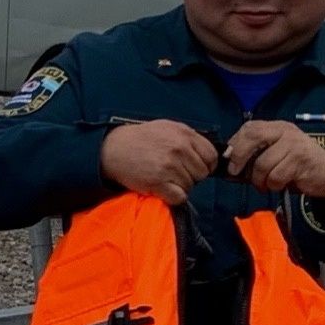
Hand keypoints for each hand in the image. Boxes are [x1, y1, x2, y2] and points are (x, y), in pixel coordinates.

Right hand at [99, 120, 218, 205]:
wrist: (114, 149)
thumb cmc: (140, 139)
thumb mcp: (167, 128)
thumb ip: (188, 137)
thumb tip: (207, 154)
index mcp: (184, 134)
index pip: (211, 156)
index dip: (205, 165)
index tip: (194, 167)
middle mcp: (179, 149)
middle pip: (202, 174)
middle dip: (191, 176)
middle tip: (174, 173)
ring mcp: (169, 166)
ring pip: (190, 186)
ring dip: (179, 186)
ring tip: (164, 178)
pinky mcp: (158, 182)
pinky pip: (179, 197)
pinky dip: (173, 196)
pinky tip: (162, 188)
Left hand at [222, 120, 324, 204]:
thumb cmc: (297, 168)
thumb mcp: (275, 156)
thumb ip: (254, 157)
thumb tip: (228, 166)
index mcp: (277, 127)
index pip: (249, 127)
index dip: (235, 144)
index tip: (229, 161)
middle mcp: (286, 131)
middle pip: (253, 136)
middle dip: (239, 157)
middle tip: (236, 172)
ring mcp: (295, 144)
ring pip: (262, 163)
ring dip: (259, 180)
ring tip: (265, 184)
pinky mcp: (301, 160)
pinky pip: (275, 176)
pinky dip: (273, 185)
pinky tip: (280, 185)